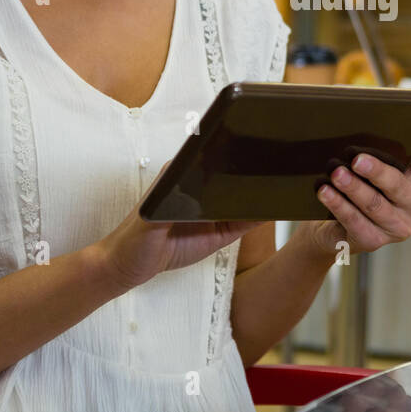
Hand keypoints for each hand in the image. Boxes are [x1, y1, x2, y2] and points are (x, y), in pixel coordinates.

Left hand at [94, 162, 266, 293]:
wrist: (131, 268)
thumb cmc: (132, 239)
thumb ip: (166, 207)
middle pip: (232, 176)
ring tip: (279, 184)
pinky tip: (273, 210)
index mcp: (184, 175)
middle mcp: (202, 189)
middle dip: (251, 171)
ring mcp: (214, 211)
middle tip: (272, 164)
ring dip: (259, 193)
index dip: (231, 150)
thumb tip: (186, 195)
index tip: (250, 143)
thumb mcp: (147, 221)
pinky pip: (245, 222)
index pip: (212, 157)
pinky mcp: (222, 232)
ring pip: (243, 198)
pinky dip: (260, 216)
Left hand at [305, 116, 410, 258]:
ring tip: (336, 174)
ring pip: (374, 204)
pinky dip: (339, 205)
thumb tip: (358, 118)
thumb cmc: (357, 192)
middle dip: (376, 172)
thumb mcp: (371, 172)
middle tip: (357, 159)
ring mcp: (396, 227)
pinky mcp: (374, 241)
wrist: (335, 230)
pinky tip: (326, 192)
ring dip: (353, 188)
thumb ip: (376, 151)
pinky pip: (355, 221)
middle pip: (397, 186)